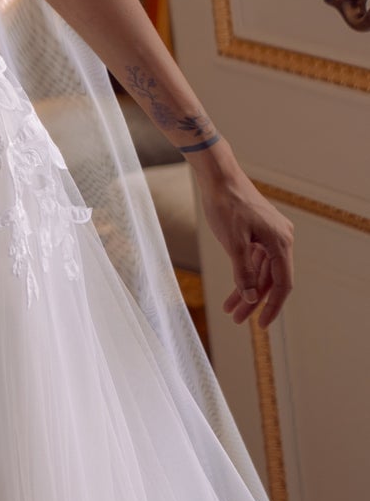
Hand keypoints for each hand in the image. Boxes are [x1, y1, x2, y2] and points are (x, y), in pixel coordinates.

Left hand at [195, 161, 293, 327]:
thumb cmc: (226, 204)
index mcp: (280, 242)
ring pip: (260, 271)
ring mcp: (270, 235)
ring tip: (230, 309)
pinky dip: (243, 274)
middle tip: (238, 319)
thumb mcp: (233, 242)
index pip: (282, 283)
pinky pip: (254, 259)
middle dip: (253, 301)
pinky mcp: (259, 231)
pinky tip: (233, 288)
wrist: (218, 176)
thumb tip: (250, 298)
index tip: (262, 324)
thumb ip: (242, 271)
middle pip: (269, 279)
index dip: (273, 306)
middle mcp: (280, 239)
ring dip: (246, 290)